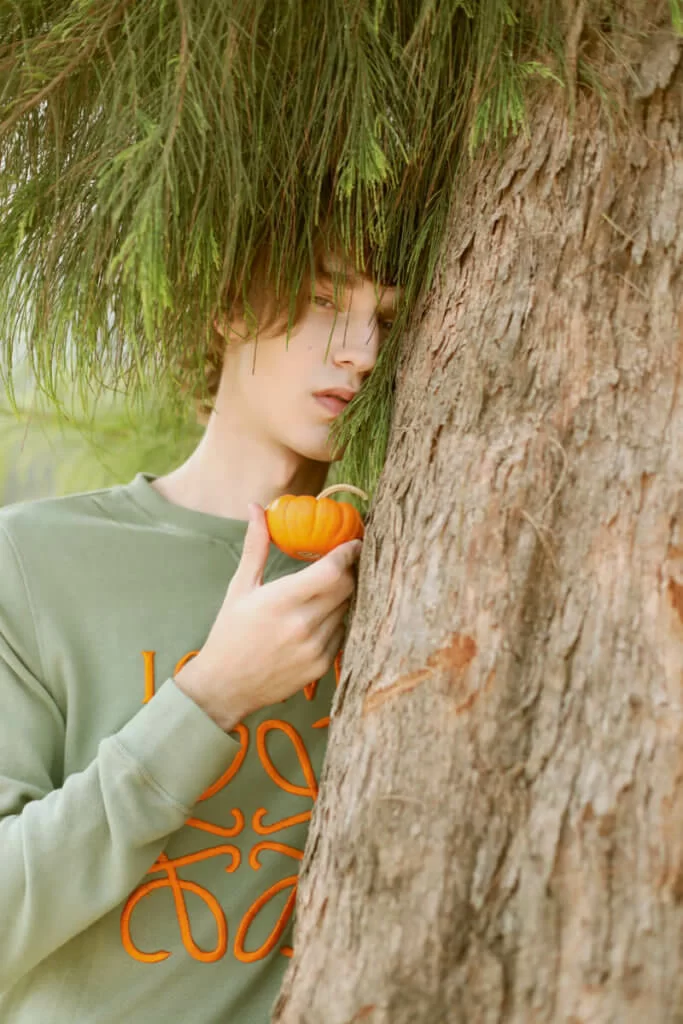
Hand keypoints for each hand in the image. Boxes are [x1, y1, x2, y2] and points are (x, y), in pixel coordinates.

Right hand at [173, 503, 361, 730]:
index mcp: (280, 600)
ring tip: (330, 589)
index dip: (348, 553)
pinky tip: (321, 617)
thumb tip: (257, 508)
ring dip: (343, 596)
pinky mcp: (321, 666)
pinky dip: (337, 620)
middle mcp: (302, 625)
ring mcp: (314, 648)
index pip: (332, 571)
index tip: (354, 542)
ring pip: (347, 610)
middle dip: (349, 571)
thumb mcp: (240, 587)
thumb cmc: (230, 632)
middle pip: (347, 588)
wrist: (225, 686)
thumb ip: (256, 546)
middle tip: (345, 562)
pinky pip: (342, 633)